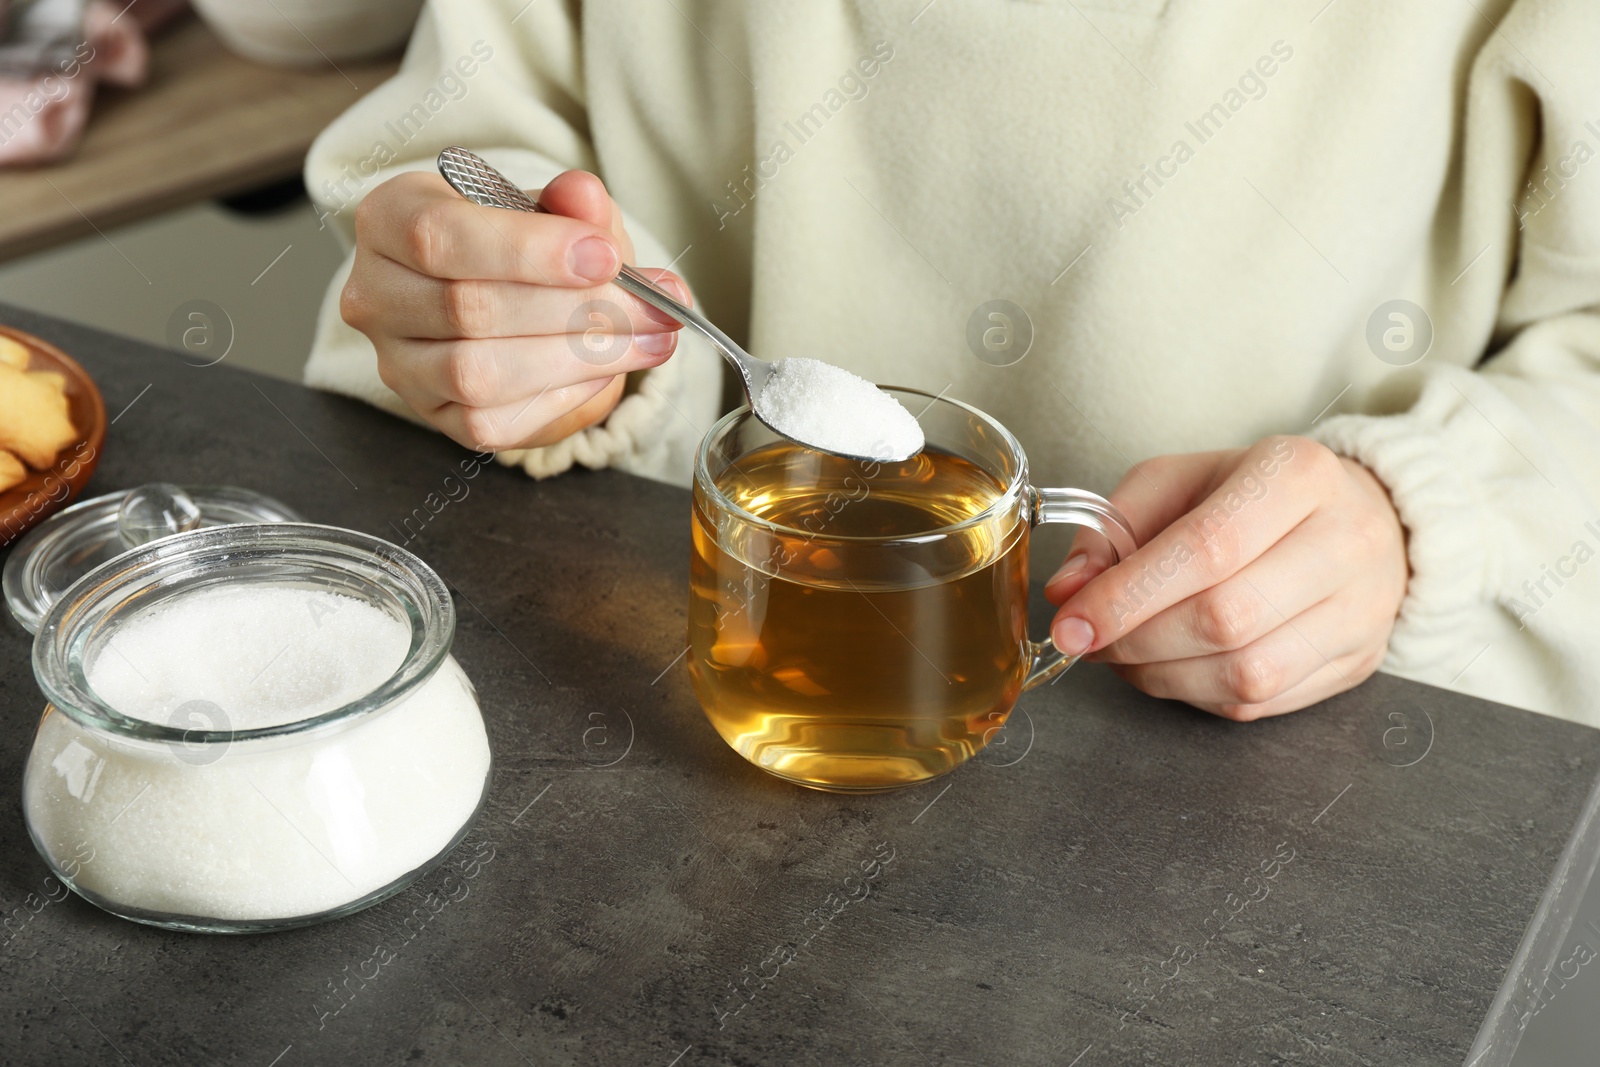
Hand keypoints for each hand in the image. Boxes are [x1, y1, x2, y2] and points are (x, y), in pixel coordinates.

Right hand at [340, 169, 687, 450]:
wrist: (513, 297)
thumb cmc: (526, 245)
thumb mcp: (553, 210)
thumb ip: (571, 204)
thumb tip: (585, 196)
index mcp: (389, 219)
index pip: (441, 237)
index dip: (528, 251)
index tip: (606, 257)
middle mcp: (375, 294)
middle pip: (468, 310)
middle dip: (575, 310)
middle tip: (656, 307)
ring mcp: (398, 363)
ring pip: (479, 373)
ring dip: (578, 360)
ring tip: (650, 340)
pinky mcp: (434, 416)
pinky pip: (493, 421)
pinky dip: (561, 397)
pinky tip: (606, 370)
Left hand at [1043, 437, 1407, 719]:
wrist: (1362, 519)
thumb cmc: (1253, 496)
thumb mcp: (1176, 482)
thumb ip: (1112, 530)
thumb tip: (1067, 592)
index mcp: (1296, 474)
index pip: (1206, 547)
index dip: (1128, 597)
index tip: (1072, 624)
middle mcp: (1344, 540)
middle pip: (1226, 617)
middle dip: (1138, 641)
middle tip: (1092, 640)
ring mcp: (1361, 608)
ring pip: (1246, 673)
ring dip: (1163, 676)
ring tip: (1128, 655)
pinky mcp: (1357, 660)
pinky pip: (1262, 701)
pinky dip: (1199, 694)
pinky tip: (1175, 667)